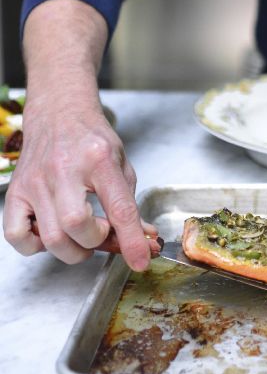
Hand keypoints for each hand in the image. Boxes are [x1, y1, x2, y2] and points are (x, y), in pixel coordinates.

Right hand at [3, 96, 156, 271]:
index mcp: (99, 159)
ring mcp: (36, 181)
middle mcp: (64, 170)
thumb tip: (143, 240)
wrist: (59, 113)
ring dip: (72, 250)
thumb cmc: (91, 139)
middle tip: (102, 234)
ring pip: (50, 237)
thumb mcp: (121, 164)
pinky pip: (17, 235)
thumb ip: (130, 204)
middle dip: (95, 242)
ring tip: (82, 237)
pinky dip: (35, 246)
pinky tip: (50, 234)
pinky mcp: (16, 191)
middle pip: (76, 225)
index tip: (140, 260)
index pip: (119, 208)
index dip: (132, 240)